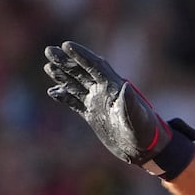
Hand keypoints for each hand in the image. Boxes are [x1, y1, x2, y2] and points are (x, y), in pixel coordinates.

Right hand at [42, 41, 194, 178]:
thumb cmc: (146, 132)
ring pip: (76, 85)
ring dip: (62, 76)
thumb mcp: (139, 118)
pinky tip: (52, 91)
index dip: (82, 55)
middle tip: (49, 51)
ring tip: (48, 66)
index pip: (96, 66)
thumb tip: (125, 86)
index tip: (66, 45)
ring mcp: (98, 103)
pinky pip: (75, 103)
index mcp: (115, 87)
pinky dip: (64, 97)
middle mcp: (105, 92)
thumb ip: (131, 104)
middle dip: (66, 61)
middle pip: (82, 72)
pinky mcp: (93, 116)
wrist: (144, 150)